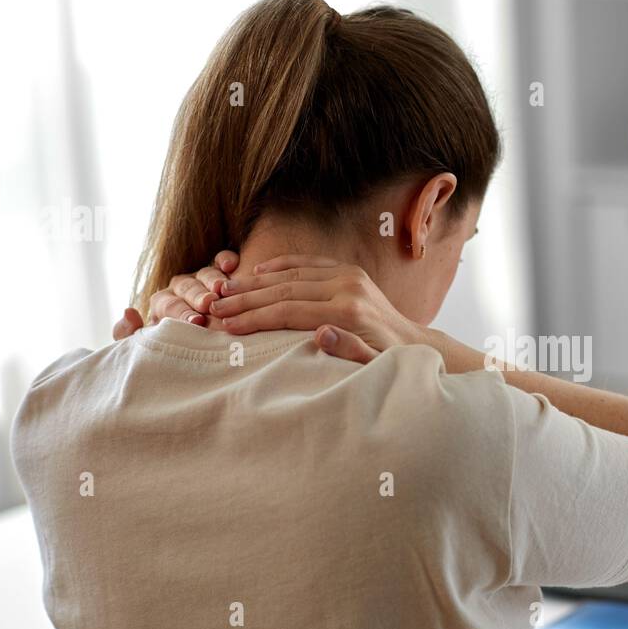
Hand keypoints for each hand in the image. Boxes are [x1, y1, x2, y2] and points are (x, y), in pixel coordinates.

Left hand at [110, 251, 239, 338]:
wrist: (201, 351)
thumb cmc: (177, 348)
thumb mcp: (150, 344)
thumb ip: (129, 333)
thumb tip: (129, 311)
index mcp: (163, 304)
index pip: (169, 304)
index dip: (182, 313)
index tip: (195, 322)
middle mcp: (181, 288)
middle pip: (187, 287)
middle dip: (198, 296)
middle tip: (209, 304)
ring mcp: (202, 278)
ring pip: (205, 273)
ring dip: (214, 280)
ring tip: (223, 289)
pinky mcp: (221, 271)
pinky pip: (221, 260)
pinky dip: (226, 259)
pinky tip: (231, 265)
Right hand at [207, 256, 423, 362]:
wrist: (412, 342)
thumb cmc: (387, 360)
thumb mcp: (374, 365)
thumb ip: (350, 351)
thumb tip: (321, 335)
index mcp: (349, 310)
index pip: (290, 310)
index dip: (255, 318)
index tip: (226, 325)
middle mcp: (347, 286)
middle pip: (285, 289)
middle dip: (246, 299)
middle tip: (215, 306)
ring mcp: (348, 274)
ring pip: (292, 273)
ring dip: (256, 281)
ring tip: (225, 289)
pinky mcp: (349, 270)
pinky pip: (308, 263)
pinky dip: (281, 265)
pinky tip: (257, 270)